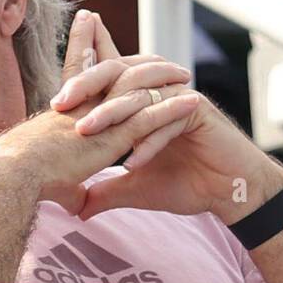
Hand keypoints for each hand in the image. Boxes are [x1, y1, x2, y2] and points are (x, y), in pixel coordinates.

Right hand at [0, 9, 198, 214]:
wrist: (15, 174)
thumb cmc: (25, 178)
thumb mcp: (53, 181)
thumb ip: (71, 190)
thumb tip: (78, 206)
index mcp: (65, 110)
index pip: (76, 69)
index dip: (83, 42)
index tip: (88, 21)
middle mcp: (83, 105)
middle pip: (113, 68)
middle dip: (133, 57)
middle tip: (156, 54)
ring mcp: (100, 117)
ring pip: (137, 88)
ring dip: (163, 79)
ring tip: (185, 73)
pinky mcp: (114, 136)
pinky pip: (150, 117)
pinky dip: (172, 108)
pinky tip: (193, 100)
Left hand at [53, 48, 282, 222]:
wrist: (231, 194)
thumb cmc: (185, 184)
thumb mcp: (134, 189)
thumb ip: (105, 191)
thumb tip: (76, 208)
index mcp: (141, 101)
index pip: (107, 78)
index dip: (81, 73)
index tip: (51, 93)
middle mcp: (158, 92)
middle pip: (116, 73)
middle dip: (86, 85)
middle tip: (59, 104)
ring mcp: (178, 97)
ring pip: (138, 94)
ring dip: (111, 113)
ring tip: (85, 131)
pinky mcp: (198, 111)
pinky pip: (166, 120)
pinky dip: (148, 142)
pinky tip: (132, 163)